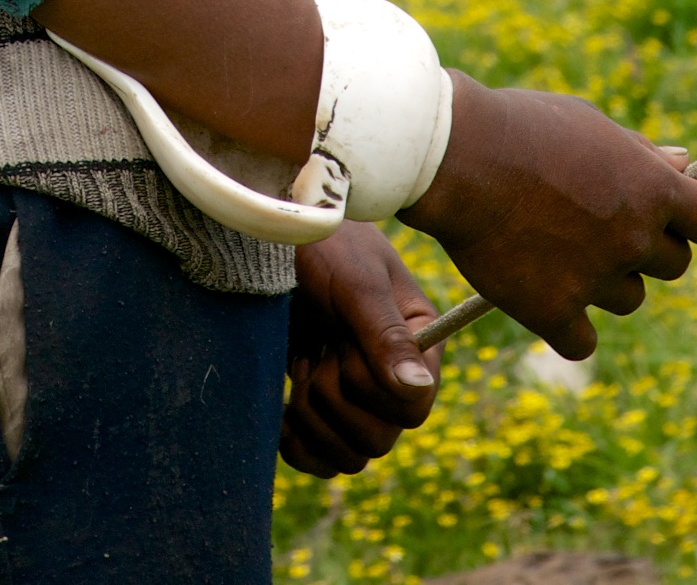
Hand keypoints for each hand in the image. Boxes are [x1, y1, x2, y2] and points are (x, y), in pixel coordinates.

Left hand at [279, 222, 442, 477]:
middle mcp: (393, 378)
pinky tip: (283, 419)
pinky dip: (301, 448)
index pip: (412, 410)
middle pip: (378, 439)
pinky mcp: (321, 407)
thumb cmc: (324, 245)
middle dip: (335, 400)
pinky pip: (322, 459)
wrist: (276, 236)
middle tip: (318, 350)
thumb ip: (386, 334)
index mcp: (419, 345)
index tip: (343, 347)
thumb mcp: (356, 282)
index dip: (373, 391)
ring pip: (350, 455)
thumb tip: (417, 390)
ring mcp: (356, 396)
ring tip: (300, 370)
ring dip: (314, 421)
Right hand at [401, 73, 696, 358]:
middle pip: (672, 264)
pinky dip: (564, 323)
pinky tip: (539, 292)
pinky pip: (581, 340)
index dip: (693, 220)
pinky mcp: (553, 311)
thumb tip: (685, 165)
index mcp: (651, 186)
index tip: (668, 215)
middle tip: (592, 224)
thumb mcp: (584, 121)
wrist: (449, 154)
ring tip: (552, 245)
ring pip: (628, 299)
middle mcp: (633, 235)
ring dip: (602, 280)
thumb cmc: (517, 126)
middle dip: (643, 247)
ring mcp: (595, 277)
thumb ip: (637, 151)